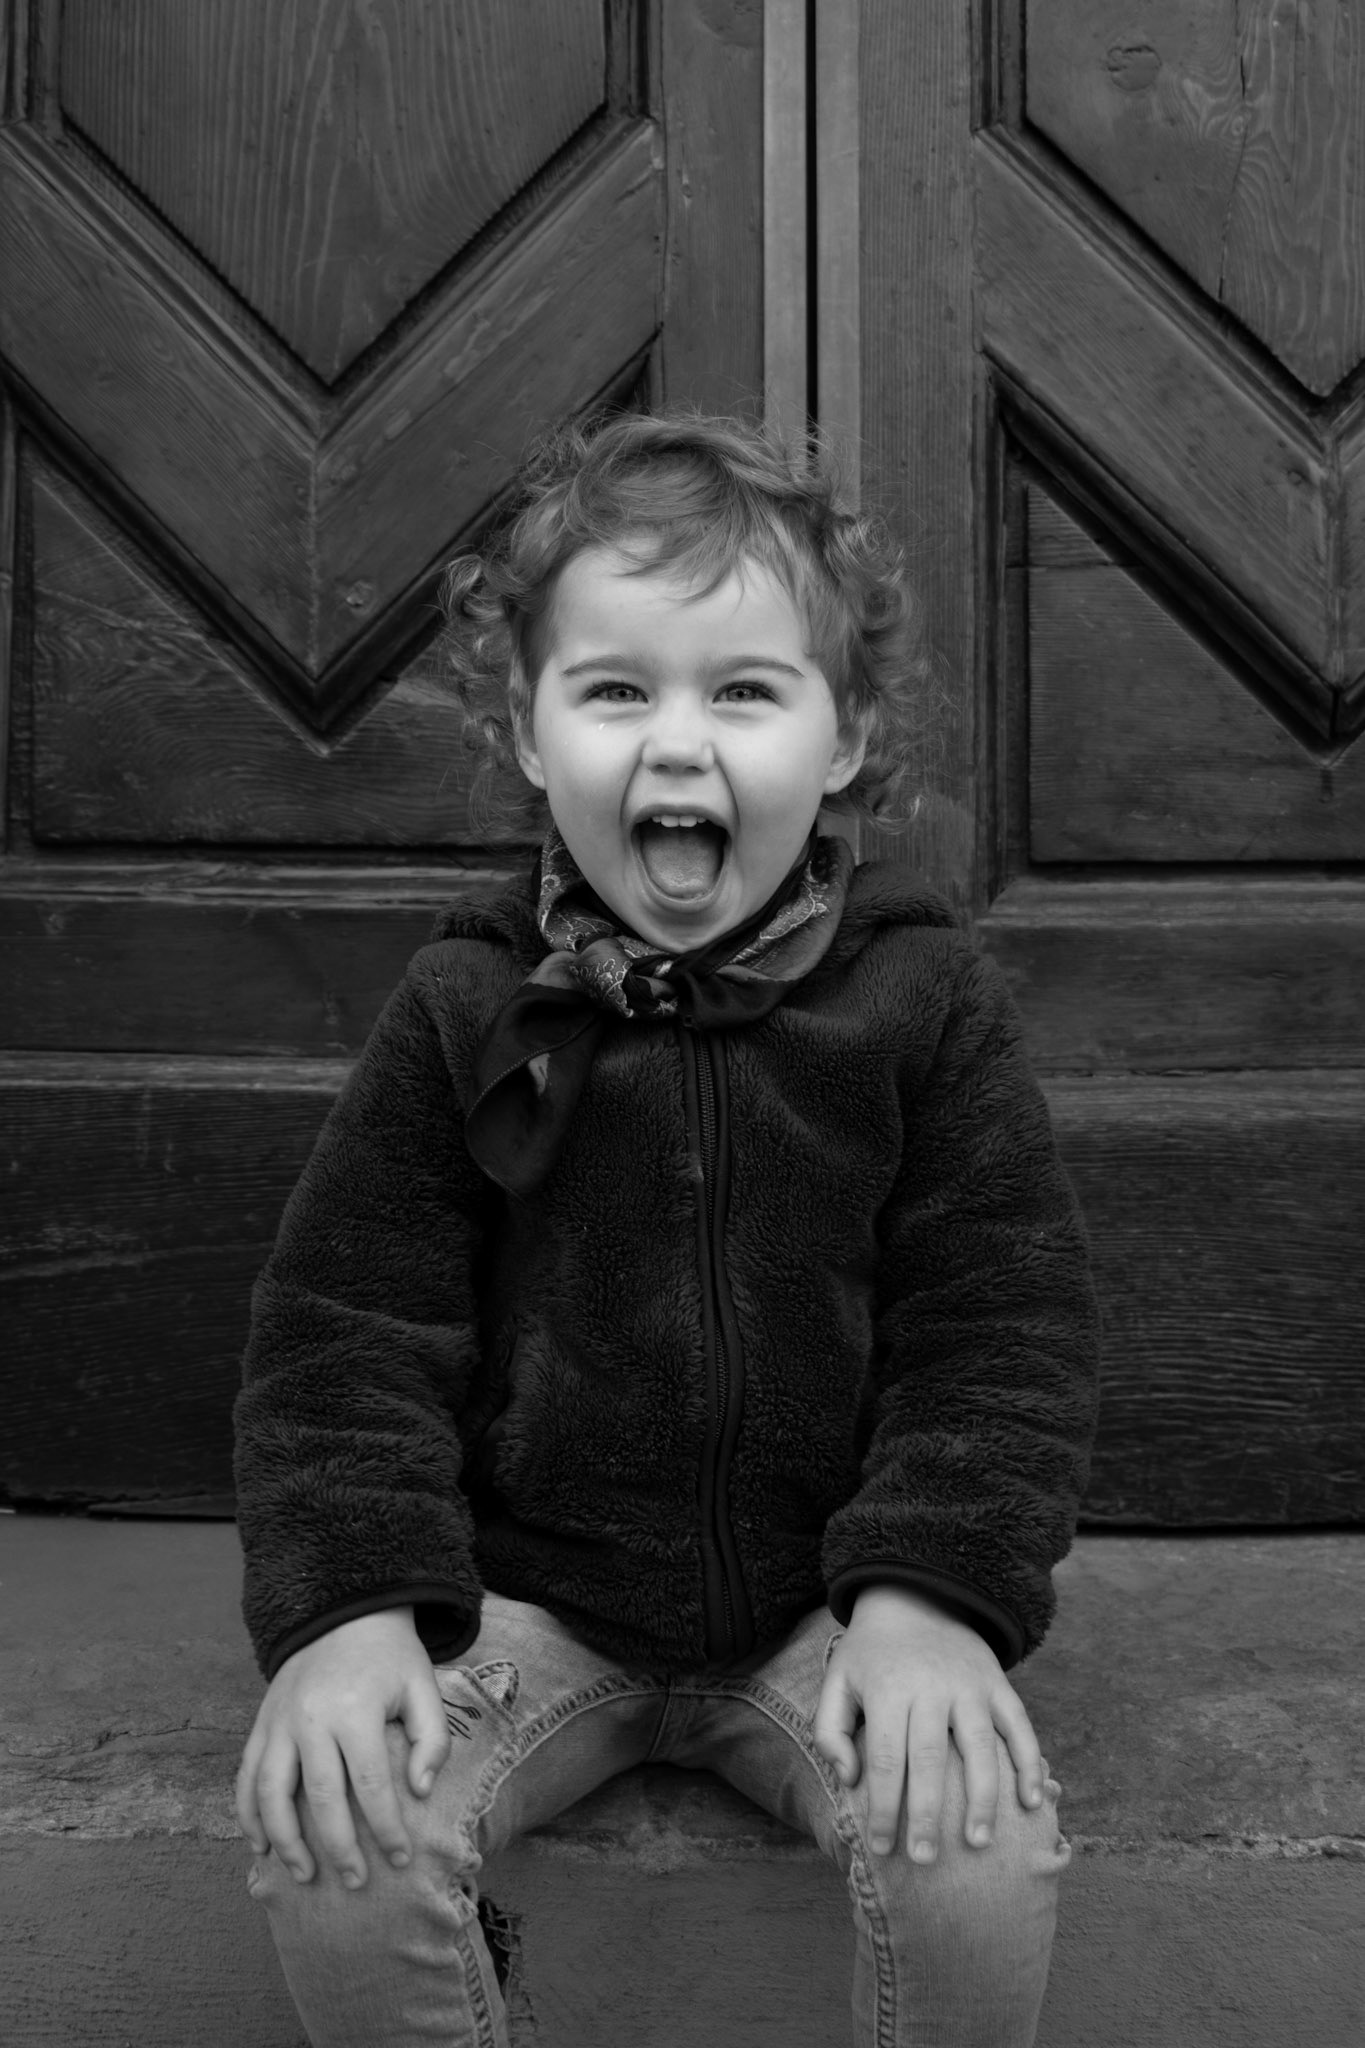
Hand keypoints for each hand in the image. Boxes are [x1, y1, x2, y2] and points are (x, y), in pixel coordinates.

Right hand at [235, 1607, 450, 1888]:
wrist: (343, 1613)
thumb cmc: (390, 1658)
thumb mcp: (423, 1687)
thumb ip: (433, 1739)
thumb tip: (420, 1792)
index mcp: (356, 1710)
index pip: (370, 1785)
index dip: (386, 1829)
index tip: (400, 1859)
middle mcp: (311, 1718)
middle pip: (320, 1797)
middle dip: (338, 1847)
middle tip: (354, 1882)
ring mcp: (279, 1722)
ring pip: (271, 1793)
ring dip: (284, 1840)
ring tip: (303, 1874)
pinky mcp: (261, 1723)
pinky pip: (246, 1776)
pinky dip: (247, 1815)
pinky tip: (260, 1846)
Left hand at [813, 1584, 1042, 1862]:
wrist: (915, 1594)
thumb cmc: (871, 1653)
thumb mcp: (837, 1680)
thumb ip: (830, 1729)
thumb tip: (848, 1778)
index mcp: (888, 1690)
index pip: (884, 1759)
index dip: (883, 1807)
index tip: (881, 1848)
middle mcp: (930, 1688)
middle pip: (929, 1760)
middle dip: (926, 1815)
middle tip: (924, 1860)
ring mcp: (969, 1685)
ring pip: (980, 1748)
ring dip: (982, 1799)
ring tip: (978, 1843)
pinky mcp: (998, 1683)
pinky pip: (1019, 1726)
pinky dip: (1030, 1763)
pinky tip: (1031, 1802)